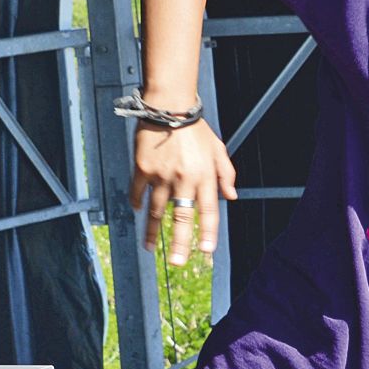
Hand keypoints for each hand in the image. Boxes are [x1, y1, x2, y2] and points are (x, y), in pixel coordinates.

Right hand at [130, 122, 238, 266]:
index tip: (206, 251)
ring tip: (150, 248)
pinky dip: (137, 203)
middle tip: (176, 263)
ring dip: (152, 231)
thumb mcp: (218, 149)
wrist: (169, 106)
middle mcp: (184, 179)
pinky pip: (138, 192)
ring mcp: (161, 175)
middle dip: (179, 243)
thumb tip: (232, 197)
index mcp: (204, 176)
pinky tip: (137, 212)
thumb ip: (226, 174)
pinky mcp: (143, 168)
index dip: (208, 232)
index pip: (209, 211)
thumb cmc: (196, 129)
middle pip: (181, 217)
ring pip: (157, 210)